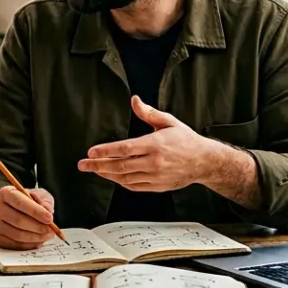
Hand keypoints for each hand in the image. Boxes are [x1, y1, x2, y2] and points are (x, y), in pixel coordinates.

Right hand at [0, 185, 56, 249]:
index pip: (19, 202)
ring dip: (36, 237)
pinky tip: (39, 240)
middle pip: (17, 220)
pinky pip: (16, 245)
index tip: (49, 218)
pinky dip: (30, 244)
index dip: (35, 211)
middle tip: (51, 229)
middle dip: (37, 226)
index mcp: (5, 193)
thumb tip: (48, 211)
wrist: (11, 209)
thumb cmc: (26, 201)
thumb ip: (45, 201)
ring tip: (47, 234)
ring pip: (17, 235)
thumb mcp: (38, 195)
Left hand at [77, 96, 224, 191]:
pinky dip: (121, 182)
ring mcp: (155, 176)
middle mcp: (154, 162)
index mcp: (155, 144)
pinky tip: (112, 177)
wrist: (204, 161)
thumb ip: (148, 113)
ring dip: (107, 174)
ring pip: (125, 178)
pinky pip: (134, 186)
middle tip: (83, 164)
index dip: (106, 151)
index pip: (125, 149)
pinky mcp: (157, 186)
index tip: (91, 151)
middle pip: (120, 166)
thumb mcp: (169, 122)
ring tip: (94, 169)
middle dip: (98, 165)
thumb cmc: (186, 140)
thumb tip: (134, 100)